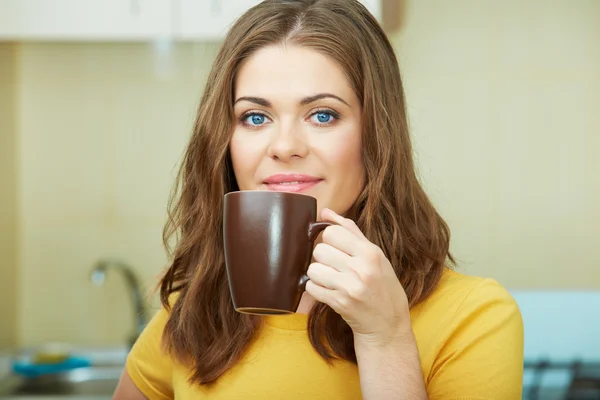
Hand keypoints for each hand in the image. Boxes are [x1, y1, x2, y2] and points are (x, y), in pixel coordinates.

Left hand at [305, 208, 411, 345]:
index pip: (332, 232)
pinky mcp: (339, 304)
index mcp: (371, 253)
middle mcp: (361, 269)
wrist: (388, 324)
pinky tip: (328, 290)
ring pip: (313, 269)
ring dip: (317, 274)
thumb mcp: (375, 256)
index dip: (330, 239)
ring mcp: (350, 288)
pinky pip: (312, 288)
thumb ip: (350, 231)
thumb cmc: (382, 286)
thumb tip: (326, 212)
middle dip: (323, 258)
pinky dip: (315, 289)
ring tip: (330, 279)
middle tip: (334, 266)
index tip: (336, 248)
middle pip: (320, 250)